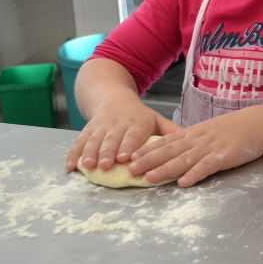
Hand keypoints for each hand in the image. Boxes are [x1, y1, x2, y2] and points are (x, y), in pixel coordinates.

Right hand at [66, 101, 181, 170]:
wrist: (111, 97)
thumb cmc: (139, 115)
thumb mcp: (156, 119)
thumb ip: (171, 131)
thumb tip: (193, 141)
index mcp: (137, 123)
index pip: (133, 136)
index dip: (128, 146)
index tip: (126, 158)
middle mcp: (117, 124)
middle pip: (112, 139)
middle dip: (108, 152)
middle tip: (106, 165)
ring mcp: (100, 127)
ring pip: (94, 141)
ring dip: (89, 154)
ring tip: (87, 166)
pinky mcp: (87, 130)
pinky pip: (78, 142)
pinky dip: (73, 154)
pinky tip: (69, 166)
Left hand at [127, 106, 262, 186]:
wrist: (257, 123)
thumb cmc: (234, 129)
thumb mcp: (209, 131)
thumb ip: (193, 141)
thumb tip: (177, 152)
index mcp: (193, 134)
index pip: (166, 141)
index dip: (148, 150)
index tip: (131, 157)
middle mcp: (198, 140)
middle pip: (170, 150)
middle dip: (149, 160)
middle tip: (131, 170)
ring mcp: (211, 147)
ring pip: (184, 159)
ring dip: (166, 169)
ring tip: (149, 178)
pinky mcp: (224, 156)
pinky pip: (207, 166)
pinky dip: (195, 174)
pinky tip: (184, 183)